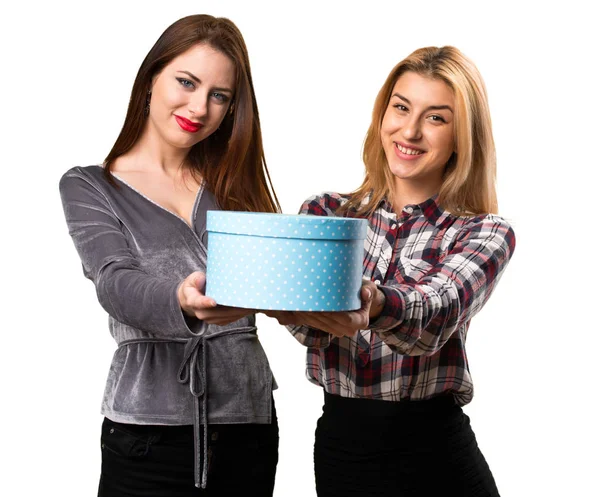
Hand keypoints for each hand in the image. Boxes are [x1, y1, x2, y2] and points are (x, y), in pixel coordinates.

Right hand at [177, 271, 252, 324]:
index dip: (206, 303)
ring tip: (253, 303)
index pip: (199, 303)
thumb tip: (200, 280)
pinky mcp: (220, 321)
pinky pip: (232, 318)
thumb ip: (196, 279)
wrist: (194, 298)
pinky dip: (242, 313)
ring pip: (227, 317)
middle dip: (232, 307)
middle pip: (218, 312)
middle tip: (246, 300)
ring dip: (240, 311)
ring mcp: (211, 319)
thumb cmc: (195, 285)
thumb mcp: (193, 278)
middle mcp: (202, 313)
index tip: (213, 302)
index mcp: (193, 301)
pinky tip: (251, 307)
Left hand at [264, 280, 382, 337]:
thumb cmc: (365, 290)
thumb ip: (368, 291)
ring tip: (295, 303)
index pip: (343, 318)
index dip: (331, 312)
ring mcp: (338, 331)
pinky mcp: (328, 328)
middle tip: (300, 301)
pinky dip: (305, 317)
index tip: (319, 302)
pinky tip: (296, 309)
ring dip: (306, 315)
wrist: (362, 299)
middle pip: (327, 322)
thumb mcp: (369, 288)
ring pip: (319, 324)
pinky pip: (315, 324)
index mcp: (360, 322)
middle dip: (314, 312)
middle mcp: (349, 330)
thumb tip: (365, 293)